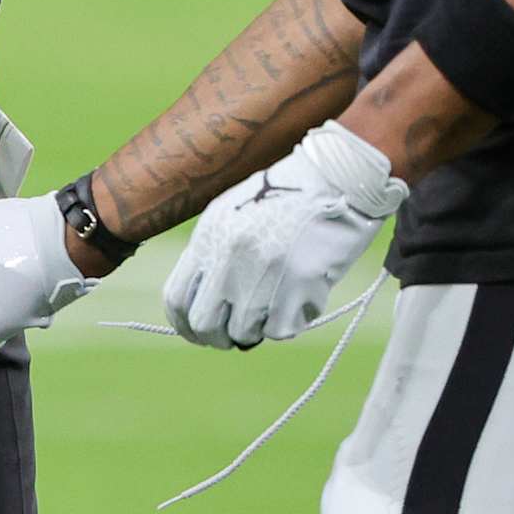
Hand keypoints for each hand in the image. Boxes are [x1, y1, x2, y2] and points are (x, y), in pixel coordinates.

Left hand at [162, 124, 406, 348]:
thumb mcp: (235, 214)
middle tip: (239, 330)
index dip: (185, 325)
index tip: (200, 333)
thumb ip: (215, 254)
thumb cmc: (288, 196)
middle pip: (204, 324)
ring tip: (279, 298)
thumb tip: (206, 303)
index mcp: (209, 235)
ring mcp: (262, 272)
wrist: (338, 176)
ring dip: (259, 326)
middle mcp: (229, 255)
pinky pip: (282, 330)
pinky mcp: (298, 285)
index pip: (176, 298)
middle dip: (219, 337)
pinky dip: (290, 321)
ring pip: (244, 332)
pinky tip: (301, 295)